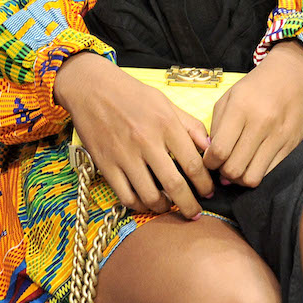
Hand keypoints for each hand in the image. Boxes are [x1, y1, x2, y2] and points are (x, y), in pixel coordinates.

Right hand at [54, 52, 213, 217]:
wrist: (92, 89)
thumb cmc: (134, 95)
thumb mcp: (167, 103)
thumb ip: (190, 126)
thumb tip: (210, 148)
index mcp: (166, 124)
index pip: (193, 163)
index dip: (205, 183)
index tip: (209, 191)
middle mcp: (147, 141)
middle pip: (174, 184)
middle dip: (189, 204)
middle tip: (195, 213)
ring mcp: (124, 155)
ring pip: (149, 195)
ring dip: (164, 208)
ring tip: (170, 208)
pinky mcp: (105, 165)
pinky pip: (125, 196)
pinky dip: (139, 206)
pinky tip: (147, 203)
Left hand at [204, 40, 302, 187]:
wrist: (290, 74)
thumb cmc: (255, 86)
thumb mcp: (229, 98)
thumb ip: (216, 127)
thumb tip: (212, 157)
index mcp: (240, 108)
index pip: (219, 151)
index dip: (209, 163)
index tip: (210, 160)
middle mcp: (261, 122)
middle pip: (234, 168)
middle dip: (223, 172)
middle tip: (224, 165)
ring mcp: (279, 134)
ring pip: (252, 177)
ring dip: (241, 178)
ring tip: (239, 167)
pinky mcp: (292, 143)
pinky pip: (270, 172)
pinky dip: (258, 172)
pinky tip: (254, 162)